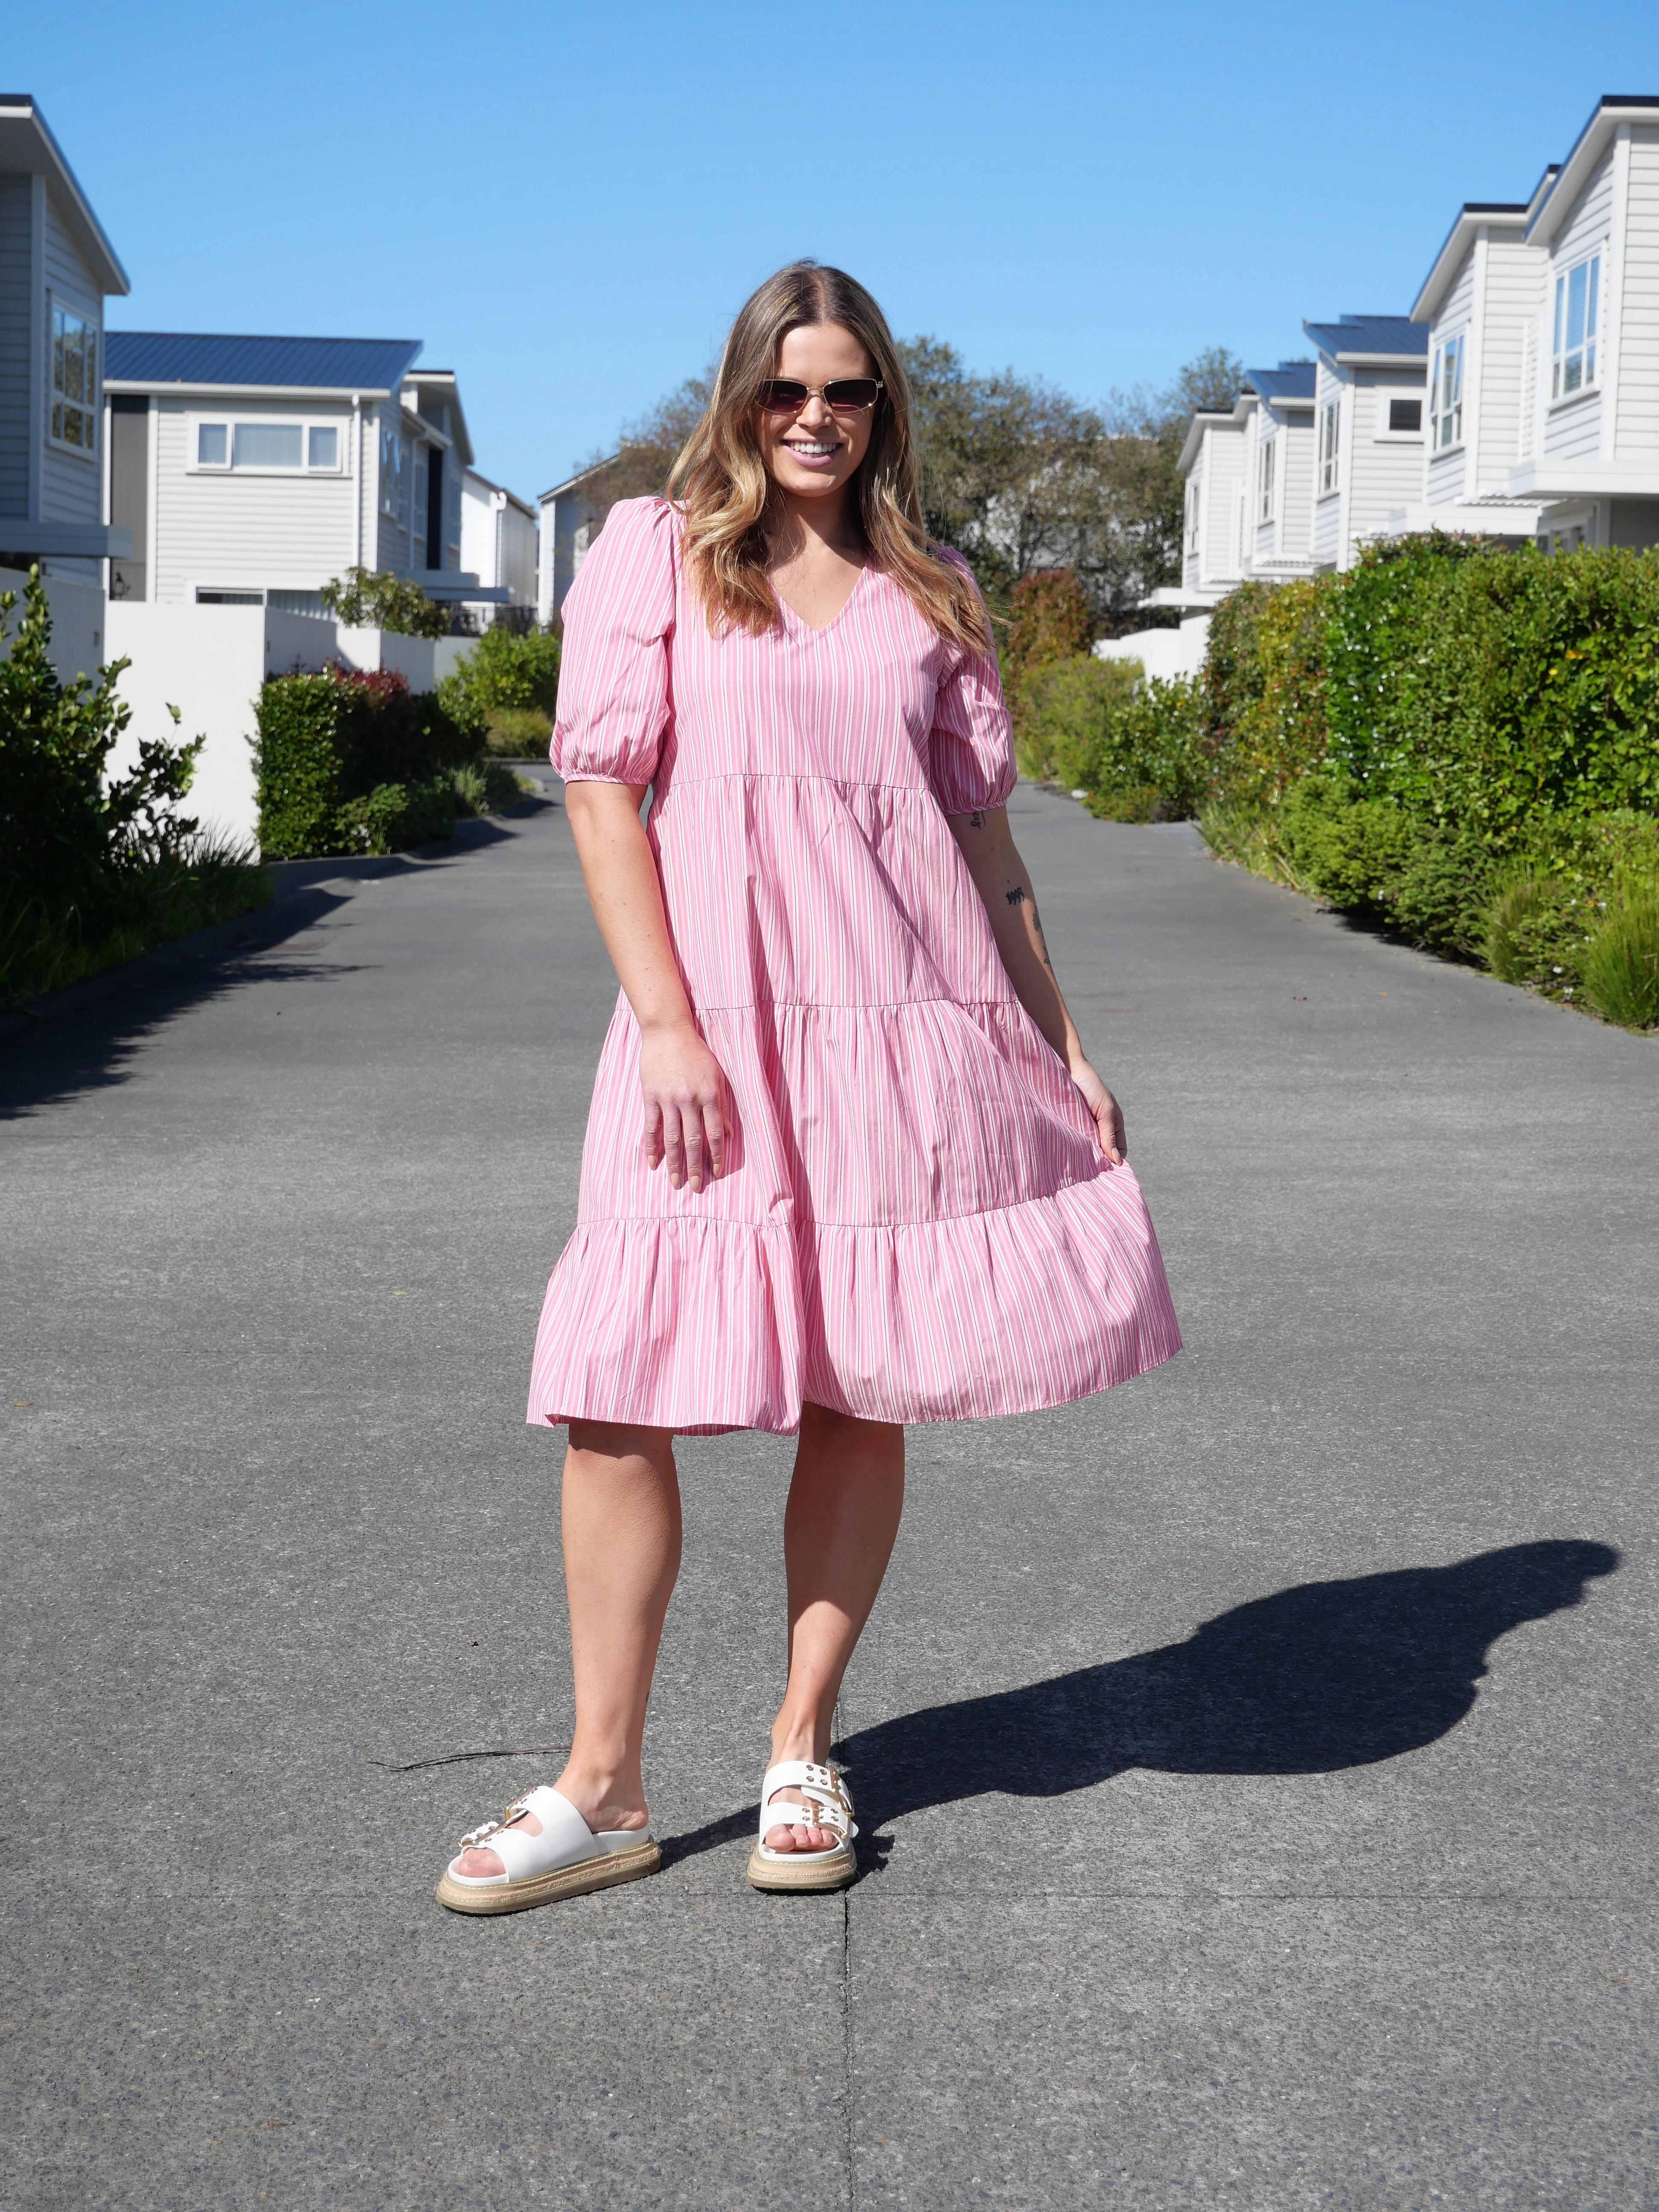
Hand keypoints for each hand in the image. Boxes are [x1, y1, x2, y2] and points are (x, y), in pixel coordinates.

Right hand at [638, 1022, 730, 1191]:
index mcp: (710, 1095)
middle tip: (696, 1188)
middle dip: (695, 1167)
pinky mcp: (650, 1096)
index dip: (716, 1155)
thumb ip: (723, 1106)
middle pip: (693, 1141)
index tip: (716, 1173)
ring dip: (673, 1163)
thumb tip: (728, 1134)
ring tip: (675, 1182)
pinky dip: (651, 1147)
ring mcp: (668, 1100)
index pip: (715, 1133)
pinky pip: (651, 1127)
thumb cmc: (697, 1054)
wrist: (668, 1032)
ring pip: (671, 1139)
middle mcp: (690, 1100)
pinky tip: (652, 1164)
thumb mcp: (718, 1076)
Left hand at [1068, 1055, 1124, 1165]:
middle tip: (1087, 1169)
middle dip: (1096, 1161)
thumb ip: (1109, 1136)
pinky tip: (1065, 1151)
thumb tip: (1117, 1162)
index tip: (1104, 1169)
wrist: (1067, 1068)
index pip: (1118, 1150)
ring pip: (1085, 1149)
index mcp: (1113, 1124)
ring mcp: (1082, 1128)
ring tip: (1075, 1161)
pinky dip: (1070, 1147)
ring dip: (1082, 1155)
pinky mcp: (1068, 1126)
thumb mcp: (1105, 1111)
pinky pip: (1071, 1141)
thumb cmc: (1090, 1086)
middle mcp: (1098, 1129)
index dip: (1113, 1160)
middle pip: (1101, 1153)